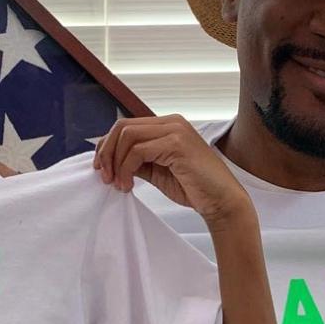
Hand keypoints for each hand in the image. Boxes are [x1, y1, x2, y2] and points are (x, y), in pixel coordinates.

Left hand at [93, 115, 252, 226]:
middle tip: (104, 177)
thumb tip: (110, 161)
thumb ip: (137, 161)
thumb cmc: (194, 188)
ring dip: (115, 162)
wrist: (222, 201)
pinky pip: (137, 151)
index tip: (101, 169)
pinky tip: (128, 185)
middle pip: (123, 126)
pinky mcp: (176, 143)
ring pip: (127, 136)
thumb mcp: (158, 172)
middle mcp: (171, 122)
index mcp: (168, 125)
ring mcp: (175, 130)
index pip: (127, 126)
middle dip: (106, 152)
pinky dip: (126, 169)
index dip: (108, 146)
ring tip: (118, 184)